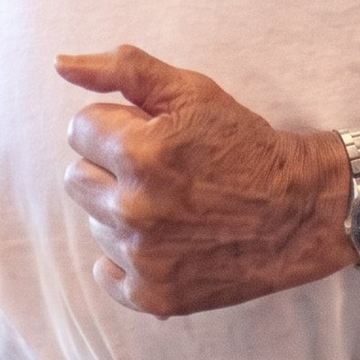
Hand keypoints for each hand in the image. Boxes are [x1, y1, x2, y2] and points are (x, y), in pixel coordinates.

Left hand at [56, 46, 353, 316]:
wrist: (297, 210)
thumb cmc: (243, 142)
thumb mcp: (192, 90)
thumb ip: (124, 69)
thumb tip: (62, 64)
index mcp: (140, 153)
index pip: (80, 129)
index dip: (117, 124)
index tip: (150, 132)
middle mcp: (134, 209)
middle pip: (77, 177)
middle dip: (110, 166)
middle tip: (158, 167)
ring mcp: (143, 258)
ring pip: (94, 222)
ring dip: (121, 209)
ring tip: (169, 202)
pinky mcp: (153, 295)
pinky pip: (107, 272)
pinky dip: (128, 256)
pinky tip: (164, 239)